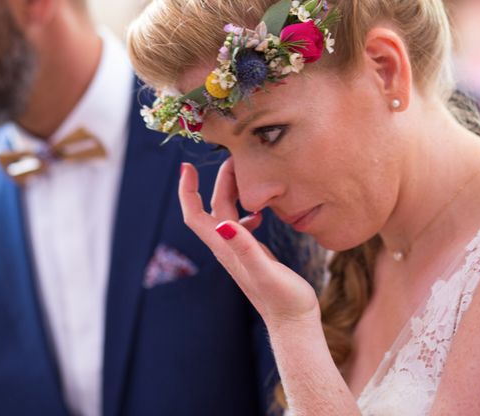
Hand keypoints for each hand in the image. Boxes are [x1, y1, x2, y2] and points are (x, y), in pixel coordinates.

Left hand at [179, 159, 319, 327]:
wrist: (292, 321)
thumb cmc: (283, 300)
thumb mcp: (265, 271)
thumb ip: (244, 248)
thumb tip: (223, 224)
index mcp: (224, 248)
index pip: (195, 215)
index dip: (188, 191)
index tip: (187, 167)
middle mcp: (226, 248)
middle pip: (212, 208)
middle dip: (216, 181)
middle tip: (232, 157)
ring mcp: (238, 252)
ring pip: (227, 214)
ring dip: (232, 192)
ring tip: (247, 176)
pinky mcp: (251, 255)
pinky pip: (241, 226)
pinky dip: (247, 212)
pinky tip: (261, 213)